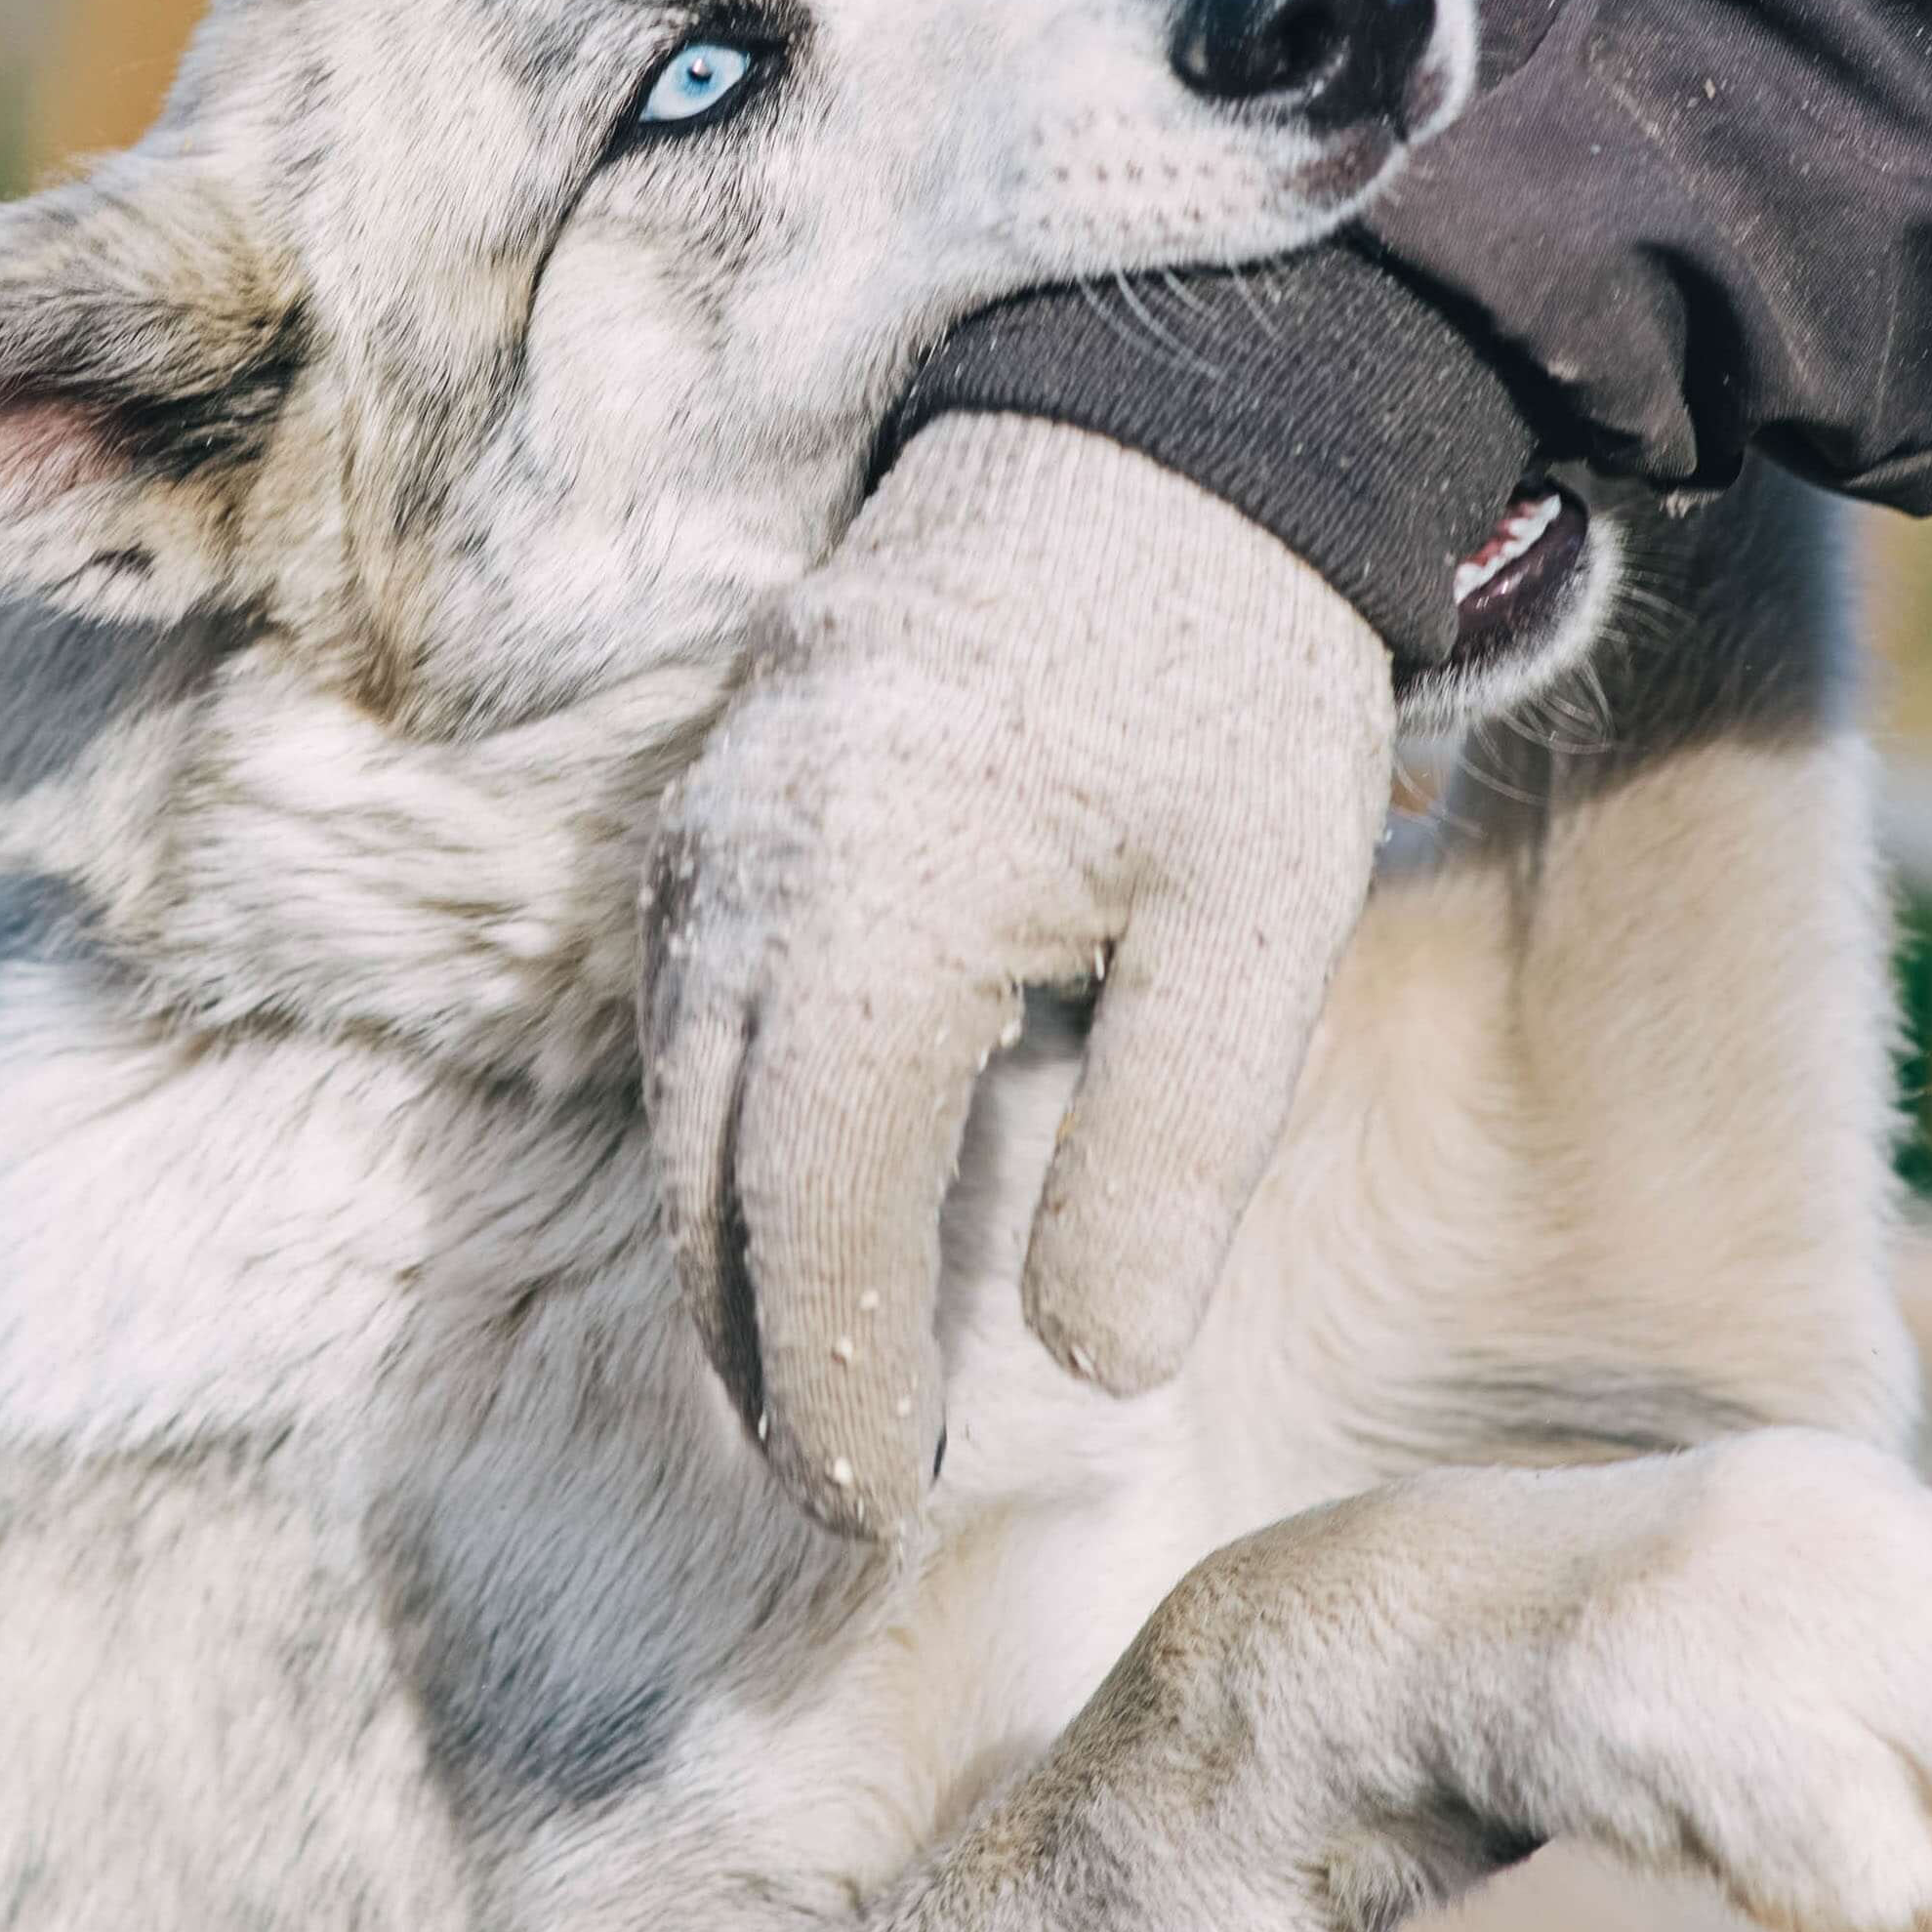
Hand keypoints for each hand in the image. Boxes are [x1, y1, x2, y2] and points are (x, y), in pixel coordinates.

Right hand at [645, 416, 1395, 1533]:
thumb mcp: (1257, 926)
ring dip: (729, 1250)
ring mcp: (715, 821)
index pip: (802, 1207)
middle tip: (843, 1497)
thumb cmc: (1234, 669)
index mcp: (869, 906)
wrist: (1172, 420)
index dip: (830, 1378)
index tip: (880, 1511)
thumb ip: (1171, 1154)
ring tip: (817, 1388)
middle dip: (758, 1349)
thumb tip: (1092, 1365)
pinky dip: (725, 1134)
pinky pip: (685, 1003)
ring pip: (674, 1094)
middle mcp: (741, 868)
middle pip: (701, 1171)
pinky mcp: (730, 789)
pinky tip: (798, 1202)